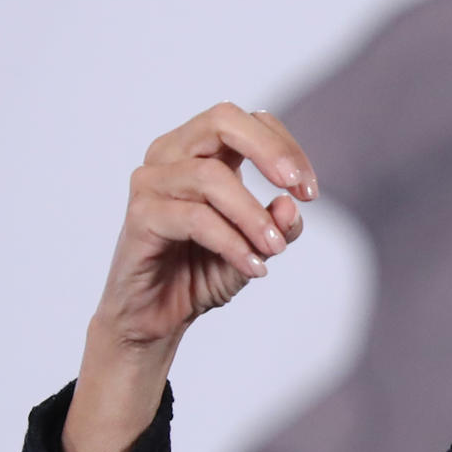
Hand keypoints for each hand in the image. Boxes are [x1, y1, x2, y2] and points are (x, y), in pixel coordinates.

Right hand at [63, 103, 317, 451]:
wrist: (148, 332)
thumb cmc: (198, 283)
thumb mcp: (251, 254)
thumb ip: (275, 228)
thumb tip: (296, 212)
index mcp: (198, 157)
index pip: (246, 121)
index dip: (285, 144)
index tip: (313, 190)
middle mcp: (167, 161)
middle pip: (223, 119)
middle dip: (273, 151)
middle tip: (306, 191)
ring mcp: (147, 189)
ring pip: (211, 177)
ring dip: (253, 217)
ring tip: (272, 255)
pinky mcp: (137, 226)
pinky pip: (188, 216)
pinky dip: (230, 241)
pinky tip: (255, 271)